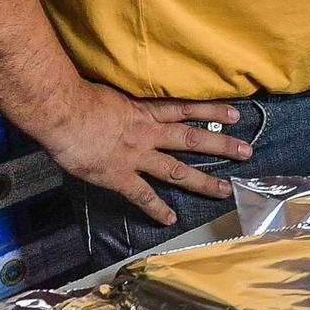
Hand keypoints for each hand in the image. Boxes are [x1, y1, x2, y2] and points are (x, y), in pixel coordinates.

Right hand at [34, 80, 249, 225]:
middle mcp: (148, 133)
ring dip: (202, 181)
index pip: (187, 109)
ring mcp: (136, 157)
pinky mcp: (120, 176)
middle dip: (221, 146)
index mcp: (146, 111)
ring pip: (176, 170)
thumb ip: (127, 98)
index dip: (212, 111)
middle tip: (246, 152)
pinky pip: (142, 195)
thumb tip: (132, 96)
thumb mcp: (112, 90)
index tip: (236, 114)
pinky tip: (170, 219)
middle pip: (192, 139)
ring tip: (224, 190)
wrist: (63, 113)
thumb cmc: (81, 96)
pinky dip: (156, 209)